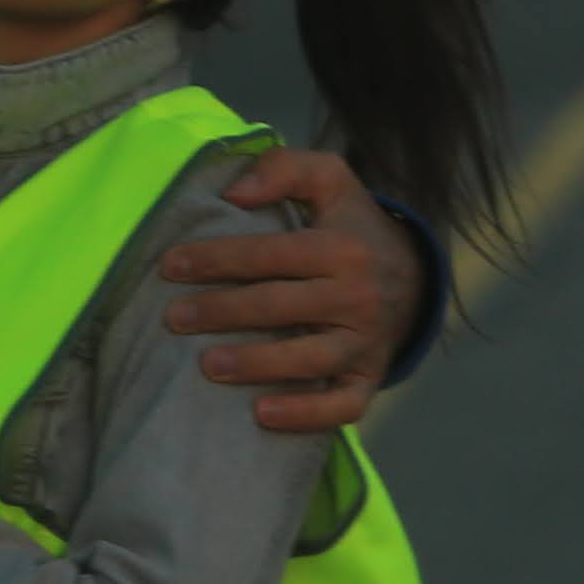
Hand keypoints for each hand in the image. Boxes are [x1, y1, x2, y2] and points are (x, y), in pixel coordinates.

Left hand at [168, 145, 425, 433]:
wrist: (413, 277)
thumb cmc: (351, 227)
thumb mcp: (330, 180)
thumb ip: (284, 169)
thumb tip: (234, 193)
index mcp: (342, 247)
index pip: (270, 254)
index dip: (217, 259)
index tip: (170, 266)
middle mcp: (357, 296)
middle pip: (281, 306)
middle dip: (222, 312)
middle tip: (174, 318)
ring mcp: (365, 343)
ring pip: (310, 359)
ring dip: (256, 365)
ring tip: (207, 366)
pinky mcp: (369, 379)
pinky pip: (342, 406)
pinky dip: (305, 414)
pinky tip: (261, 415)